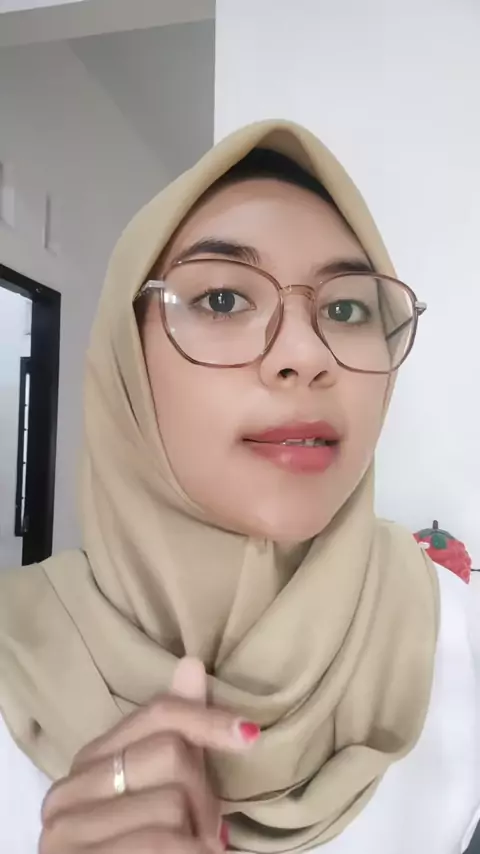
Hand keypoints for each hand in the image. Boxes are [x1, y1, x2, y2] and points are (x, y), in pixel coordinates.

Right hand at [40, 658, 258, 852]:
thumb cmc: (146, 847)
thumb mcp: (164, 789)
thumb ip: (177, 733)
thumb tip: (191, 664)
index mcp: (88, 764)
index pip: (156, 715)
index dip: (207, 719)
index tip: (250, 735)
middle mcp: (67, 794)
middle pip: (170, 755)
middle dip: (204, 796)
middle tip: (205, 830)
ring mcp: (67, 835)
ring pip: (172, 805)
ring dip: (199, 836)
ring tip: (192, 850)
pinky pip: (164, 843)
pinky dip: (193, 853)